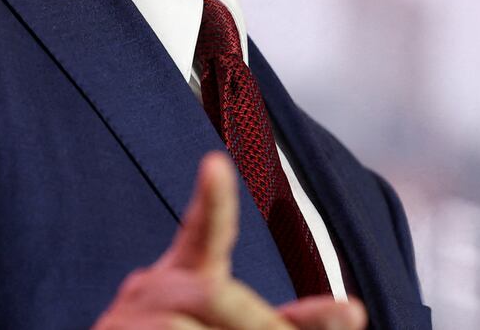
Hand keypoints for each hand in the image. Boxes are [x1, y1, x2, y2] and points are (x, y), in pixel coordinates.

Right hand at [92, 152, 366, 329]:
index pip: (203, 233)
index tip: (214, 165)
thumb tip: (353, 312)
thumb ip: (289, 324)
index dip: (213, 201)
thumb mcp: (237, 329)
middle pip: (214, 296)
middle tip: (319, 323)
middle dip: (260, 325)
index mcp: (183, 279)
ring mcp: (126, 318)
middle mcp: (151, 291)